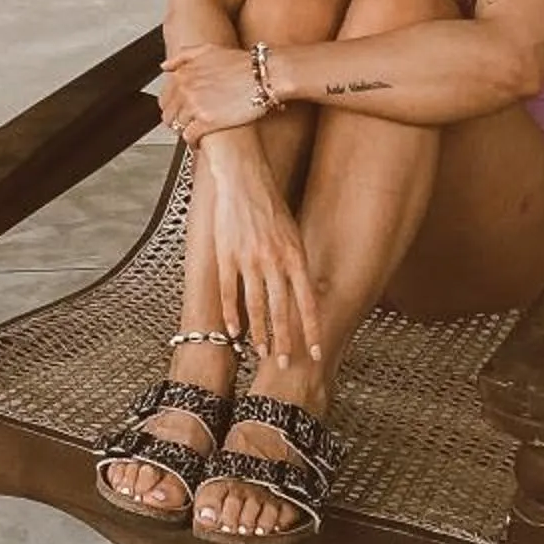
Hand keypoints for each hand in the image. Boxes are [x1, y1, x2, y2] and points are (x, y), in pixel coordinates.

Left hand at [159, 43, 267, 145]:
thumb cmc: (242, 63)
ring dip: (185, 131)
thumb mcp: (209, 50)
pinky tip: (199, 142)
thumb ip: (184, 56)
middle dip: (176, 121)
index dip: (171, 108)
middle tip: (186, 125)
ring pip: (178, 126)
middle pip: (168, 114)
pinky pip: (189, 137)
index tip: (178, 112)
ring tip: (195, 132)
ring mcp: (195, 105)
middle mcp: (185, 89)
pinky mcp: (207, 122)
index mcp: (183, 73)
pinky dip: (193, 141)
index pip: (164, 98)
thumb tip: (165, 66)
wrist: (265, 75)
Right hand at [199, 134, 323, 363]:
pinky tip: (234, 332)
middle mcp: (274, 261)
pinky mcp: (227, 256)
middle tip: (283, 364)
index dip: (312, 331)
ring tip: (260, 353)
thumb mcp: (294, 234)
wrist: (244, 180)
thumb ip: (298, 264)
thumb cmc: (270, 206)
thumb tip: (305, 293)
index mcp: (294, 256)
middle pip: (281, 311)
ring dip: (259, 334)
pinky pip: (230, 293)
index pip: (308, 302)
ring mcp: (249, 260)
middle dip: (284, 341)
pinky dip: (232, 315)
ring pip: (256, 307)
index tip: (316, 353)